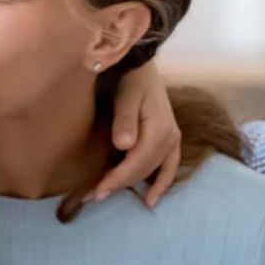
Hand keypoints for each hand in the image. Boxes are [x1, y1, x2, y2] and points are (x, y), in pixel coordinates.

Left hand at [92, 61, 181, 206]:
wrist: (142, 65)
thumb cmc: (131, 79)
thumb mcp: (125, 95)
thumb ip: (124, 120)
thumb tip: (124, 145)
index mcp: (158, 130)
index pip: (135, 164)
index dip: (116, 180)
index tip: (96, 192)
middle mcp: (169, 138)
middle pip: (142, 170)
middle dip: (118, 185)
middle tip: (92, 195)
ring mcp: (173, 140)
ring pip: (152, 171)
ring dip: (133, 186)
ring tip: (109, 196)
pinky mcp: (172, 139)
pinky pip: (170, 168)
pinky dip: (161, 184)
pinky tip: (150, 199)